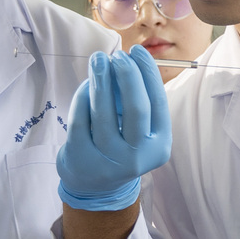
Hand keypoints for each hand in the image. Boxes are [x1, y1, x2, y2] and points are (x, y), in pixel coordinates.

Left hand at [57, 47, 171, 211]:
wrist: (95, 187)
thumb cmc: (121, 147)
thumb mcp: (139, 132)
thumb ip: (139, 102)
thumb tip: (130, 60)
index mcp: (159, 146)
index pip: (157, 103)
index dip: (148, 73)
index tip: (137, 51)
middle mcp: (137, 156)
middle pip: (136, 108)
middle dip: (128, 76)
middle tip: (118, 55)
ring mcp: (109, 161)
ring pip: (105, 113)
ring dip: (101, 80)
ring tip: (98, 60)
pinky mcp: (81, 158)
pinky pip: (81, 120)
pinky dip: (83, 97)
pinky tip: (86, 84)